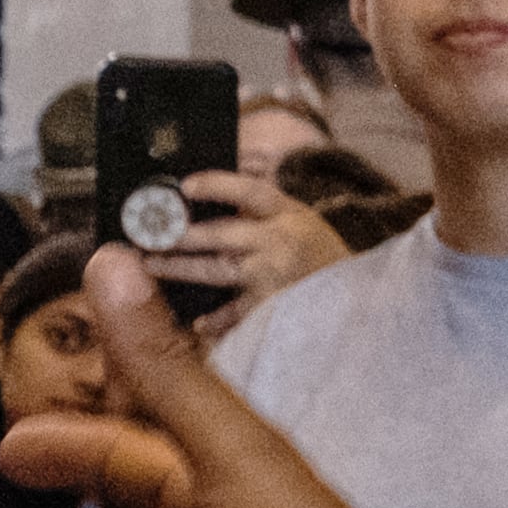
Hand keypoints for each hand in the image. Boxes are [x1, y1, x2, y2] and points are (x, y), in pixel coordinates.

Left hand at [145, 169, 348, 316]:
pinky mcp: (273, 308)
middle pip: (220, 233)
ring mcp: (275, 275)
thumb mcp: (302, 223)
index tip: (186, 184)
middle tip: (149, 231)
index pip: (250, 191)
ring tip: (151, 264)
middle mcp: (280, 240)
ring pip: (216, 270)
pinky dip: (215, 320)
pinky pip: (235, 313)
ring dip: (179, 267)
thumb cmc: (323, 259)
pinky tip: (196, 323)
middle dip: (180, 233)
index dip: (217, 185)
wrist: (359, 302)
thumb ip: (263, 213)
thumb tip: (211, 199)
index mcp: (289, 213)